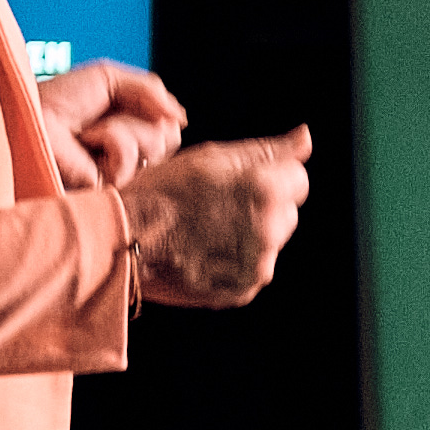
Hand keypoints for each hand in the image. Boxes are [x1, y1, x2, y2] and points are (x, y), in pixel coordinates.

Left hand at [34, 60, 186, 189]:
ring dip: (120, 127)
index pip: (170, 126)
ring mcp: (123, 175)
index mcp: (133, 131)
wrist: (32, 115)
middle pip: (169, 136)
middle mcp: (132, 156)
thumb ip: (152, 91)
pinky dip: (112, 141)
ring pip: (155, 145)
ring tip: (90, 132)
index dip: (154, 108)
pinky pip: (133, 159)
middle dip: (137, 116)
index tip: (121, 101)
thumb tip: (182, 118)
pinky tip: (88, 145)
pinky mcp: (112, 189)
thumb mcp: (110, 78)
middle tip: (103, 117)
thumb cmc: (61, 98)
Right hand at [121, 126, 310, 307]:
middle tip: (217, 206)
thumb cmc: (164, 191)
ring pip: (271, 243)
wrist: (122, 240)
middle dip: (264, 208)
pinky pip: (252, 269)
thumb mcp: (212, 158)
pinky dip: (235, 261)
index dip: (269, 177)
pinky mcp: (243, 291)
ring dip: (251, 236)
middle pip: (287, 213)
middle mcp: (269, 231)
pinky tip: (204, 251)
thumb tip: (306, 137)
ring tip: (206, 230)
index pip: (298, 179)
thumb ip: (267, 150)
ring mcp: (257, 266)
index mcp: (265, 190)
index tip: (238, 182)